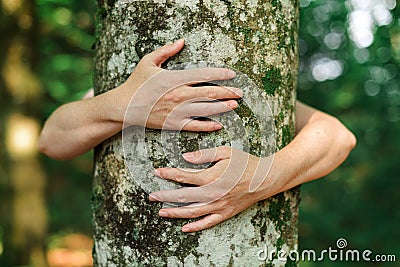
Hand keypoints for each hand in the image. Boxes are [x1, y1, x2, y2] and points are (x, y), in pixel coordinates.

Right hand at [111, 39, 242, 130]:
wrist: (125, 107)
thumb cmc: (136, 84)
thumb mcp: (148, 62)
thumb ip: (166, 51)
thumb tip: (181, 41)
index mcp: (175, 78)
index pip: (204, 74)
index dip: (220, 74)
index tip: (231, 74)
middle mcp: (180, 95)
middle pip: (210, 93)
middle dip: (228, 92)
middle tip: (240, 92)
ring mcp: (178, 111)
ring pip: (207, 109)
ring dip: (223, 107)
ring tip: (235, 105)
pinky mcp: (175, 124)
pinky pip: (196, 126)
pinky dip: (209, 126)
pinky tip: (219, 124)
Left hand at [149, 146, 282, 232]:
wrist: (264, 179)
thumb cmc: (245, 163)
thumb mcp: (226, 152)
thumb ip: (205, 155)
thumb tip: (185, 158)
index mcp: (211, 177)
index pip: (184, 177)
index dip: (168, 174)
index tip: (156, 172)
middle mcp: (212, 194)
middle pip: (183, 197)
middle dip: (164, 196)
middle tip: (151, 196)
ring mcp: (218, 206)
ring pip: (192, 212)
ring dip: (175, 212)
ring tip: (161, 211)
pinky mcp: (225, 213)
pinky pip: (207, 223)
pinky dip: (195, 226)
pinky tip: (184, 227)